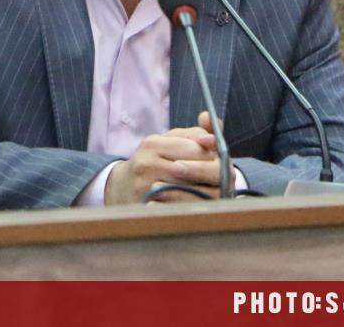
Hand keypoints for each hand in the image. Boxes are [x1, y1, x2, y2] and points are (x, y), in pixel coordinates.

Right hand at [104, 116, 221, 204]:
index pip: (195, 149)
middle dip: (212, 177)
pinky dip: (192, 209)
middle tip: (221, 182)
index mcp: (153, 144)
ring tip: (214, 194)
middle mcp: (146, 164)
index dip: (213, 157)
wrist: (122, 188)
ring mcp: (145, 188)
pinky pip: (178, 210)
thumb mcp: (170, 142)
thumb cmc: (154, 162)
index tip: (220, 162)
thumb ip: (195, 134)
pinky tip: (198, 207)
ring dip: (207, 195)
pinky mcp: (147, 209)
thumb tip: (212, 138)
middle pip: (193, 171)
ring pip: (189, 193)